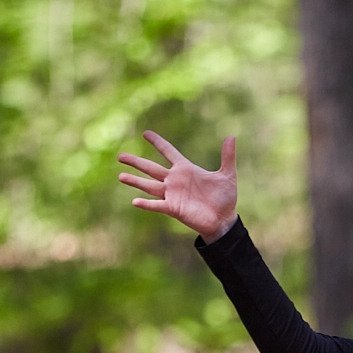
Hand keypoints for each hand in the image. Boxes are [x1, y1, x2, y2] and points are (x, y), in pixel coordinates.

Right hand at [118, 131, 237, 243]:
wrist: (224, 220)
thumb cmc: (225, 198)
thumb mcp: (227, 175)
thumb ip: (227, 156)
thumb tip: (231, 137)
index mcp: (186, 169)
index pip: (168, 152)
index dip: (158, 142)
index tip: (146, 133)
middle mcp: (175, 180)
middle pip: (151, 168)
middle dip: (136, 162)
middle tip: (120, 156)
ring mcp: (172, 194)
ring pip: (149, 185)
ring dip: (135, 181)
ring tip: (120, 176)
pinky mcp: (173, 208)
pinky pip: (157, 205)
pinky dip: (146, 204)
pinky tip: (134, 201)